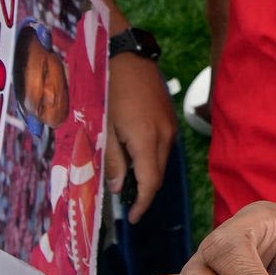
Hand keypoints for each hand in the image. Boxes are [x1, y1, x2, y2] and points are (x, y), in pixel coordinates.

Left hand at [106, 52, 174, 221]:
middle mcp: (165, 136)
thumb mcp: (105, 128)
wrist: (127, 56)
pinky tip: (136, 156)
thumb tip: (118, 187)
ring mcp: (170, 126)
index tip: (133, 218)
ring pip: (162, 161)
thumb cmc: (110, 91)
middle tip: (127, 204)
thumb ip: (113, 159)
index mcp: (147, 140)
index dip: (142, 204)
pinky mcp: (170, 117)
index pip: (150, 182)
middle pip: (158, 174)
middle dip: (144, 192)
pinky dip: (152, 158)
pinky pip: (163, 147)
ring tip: (128, 180)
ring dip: (148, 175)